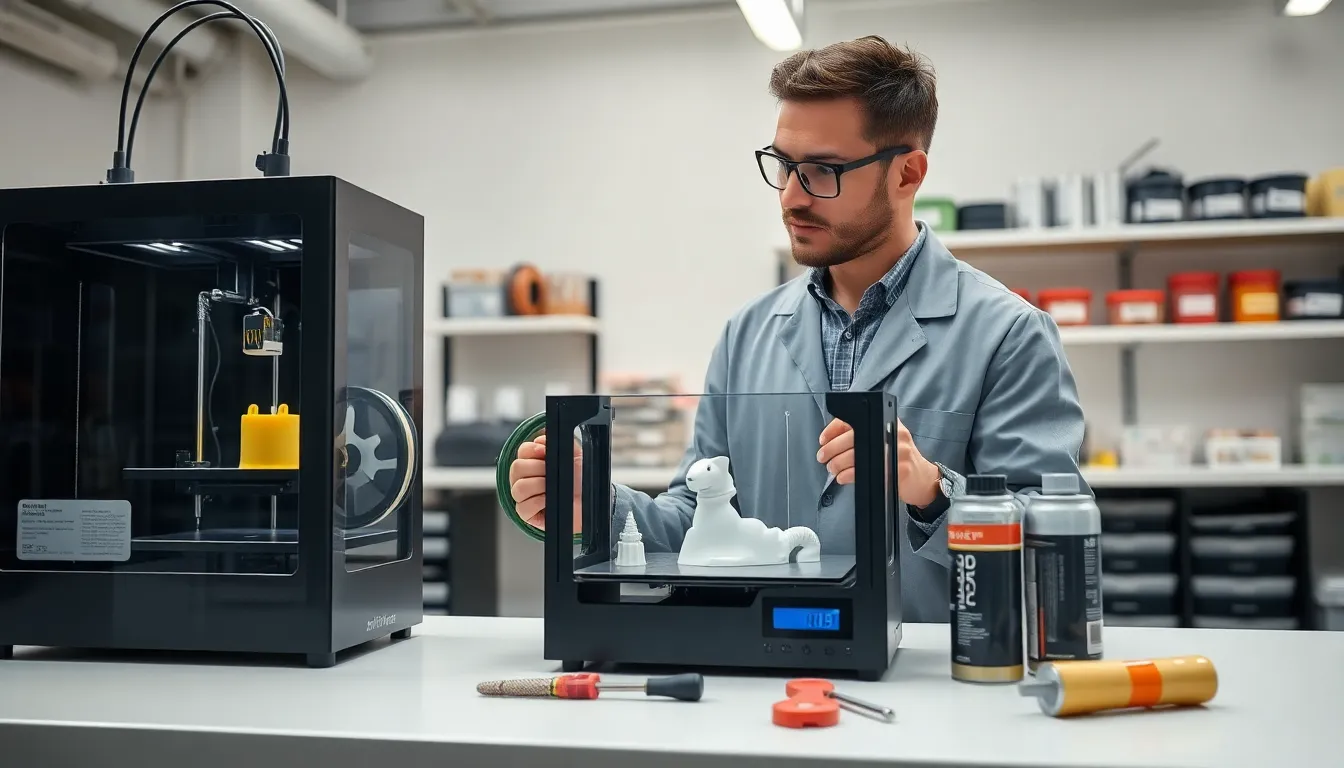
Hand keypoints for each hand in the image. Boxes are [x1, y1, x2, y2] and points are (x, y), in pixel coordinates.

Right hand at [507, 433, 583, 531]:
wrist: (591, 501)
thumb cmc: (581, 480)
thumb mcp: (575, 455)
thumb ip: (560, 441)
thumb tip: (543, 433)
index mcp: (534, 462)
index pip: (522, 451)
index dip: (533, 450)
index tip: (545, 453)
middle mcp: (526, 478)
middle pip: (516, 467)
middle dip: (537, 468)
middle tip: (551, 473)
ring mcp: (524, 497)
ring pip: (518, 487)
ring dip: (538, 485)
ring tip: (552, 487)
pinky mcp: (527, 514)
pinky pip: (522, 507)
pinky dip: (537, 502)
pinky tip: (548, 501)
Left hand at [817, 418, 940, 506]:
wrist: (922, 478)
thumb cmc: (898, 458)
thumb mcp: (883, 438)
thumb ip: (862, 434)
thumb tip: (830, 439)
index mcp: (888, 419)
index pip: (855, 418)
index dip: (834, 429)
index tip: (823, 440)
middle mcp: (894, 431)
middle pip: (853, 437)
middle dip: (832, 448)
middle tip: (822, 457)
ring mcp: (898, 450)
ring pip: (857, 455)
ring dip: (838, 463)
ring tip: (832, 469)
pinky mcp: (898, 469)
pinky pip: (867, 471)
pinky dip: (849, 475)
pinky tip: (843, 477)